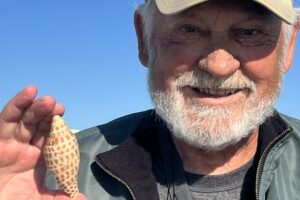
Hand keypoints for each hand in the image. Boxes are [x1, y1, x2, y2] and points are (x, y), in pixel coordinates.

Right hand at [0, 85, 85, 199]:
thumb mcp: (39, 199)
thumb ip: (59, 197)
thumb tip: (82, 199)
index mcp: (39, 157)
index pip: (52, 137)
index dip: (60, 128)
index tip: (69, 124)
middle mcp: (26, 146)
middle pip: (39, 124)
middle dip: (49, 114)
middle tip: (59, 107)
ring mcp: (12, 141)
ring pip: (25, 118)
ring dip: (37, 107)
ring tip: (48, 100)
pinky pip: (7, 119)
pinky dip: (17, 104)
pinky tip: (29, 93)